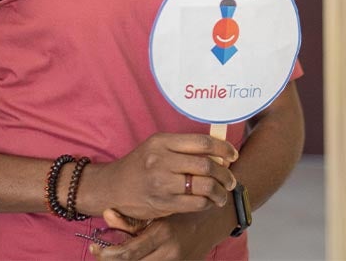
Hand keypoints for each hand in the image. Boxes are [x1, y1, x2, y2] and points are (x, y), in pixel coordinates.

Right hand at [79, 133, 237, 220]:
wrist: (113, 187)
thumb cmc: (140, 165)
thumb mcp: (157, 146)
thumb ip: (183, 147)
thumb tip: (218, 153)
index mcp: (163, 142)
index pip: (202, 142)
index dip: (223, 148)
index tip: (233, 155)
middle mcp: (162, 160)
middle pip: (206, 165)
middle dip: (225, 174)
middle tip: (231, 180)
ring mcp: (162, 183)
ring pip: (204, 186)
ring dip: (219, 191)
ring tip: (223, 193)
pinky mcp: (162, 203)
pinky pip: (195, 203)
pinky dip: (207, 203)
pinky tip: (209, 201)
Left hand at [88, 208, 226, 260]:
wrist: (216, 219)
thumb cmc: (185, 209)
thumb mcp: (159, 210)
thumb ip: (132, 219)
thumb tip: (106, 214)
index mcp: (163, 234)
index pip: (128, 253)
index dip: (107, 254)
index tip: (93, 249)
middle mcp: (170, 253)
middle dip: (115, 260)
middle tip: (99, 252)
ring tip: (117, 253)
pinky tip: (139, 256)